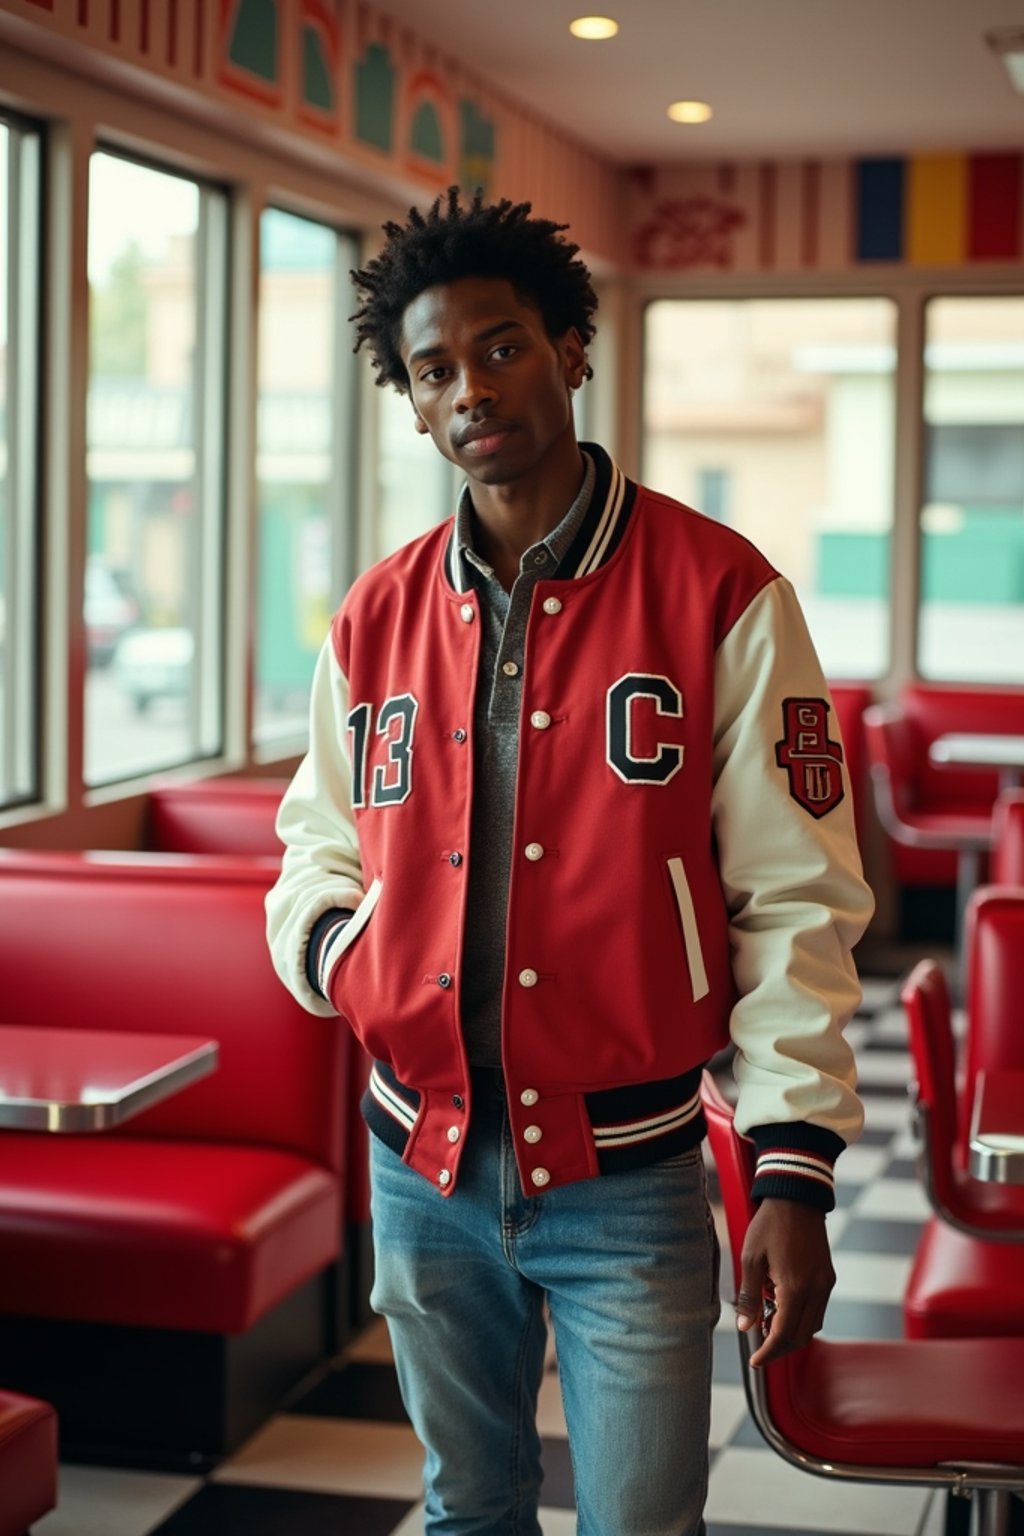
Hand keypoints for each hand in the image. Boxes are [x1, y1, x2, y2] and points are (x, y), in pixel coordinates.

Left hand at [734, 1198, 834, 1368]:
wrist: (796, 1198)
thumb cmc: (769, 1225)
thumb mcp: (750, 1258)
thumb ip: (749, 1295)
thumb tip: (745, 1327)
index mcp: (794, 1287)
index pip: (783, 1333)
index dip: (768, 1351)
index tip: (755, 1361)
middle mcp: (816, 1290)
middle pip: (802, 1336)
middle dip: (780, 1347)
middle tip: (760, 1347)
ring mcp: (825, 1284)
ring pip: (813, 1325)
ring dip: (792, 1333)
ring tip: (767, 1325)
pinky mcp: (828, 1277)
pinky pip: (817, 1309)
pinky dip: (801, 1317)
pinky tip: (781, 1307)